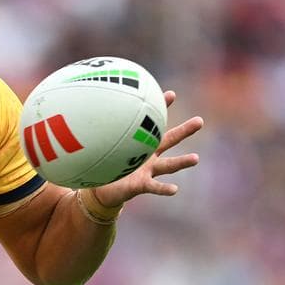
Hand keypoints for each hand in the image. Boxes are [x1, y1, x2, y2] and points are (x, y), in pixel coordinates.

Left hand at [89, 90, 202, 209]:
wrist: (100, 190)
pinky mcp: (140, 186)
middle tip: (200, 121)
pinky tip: (175, 189)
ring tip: (196, 159)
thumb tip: (84, 104)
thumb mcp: (100, 144)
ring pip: (168, 165)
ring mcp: (147, 172)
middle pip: (169, 141)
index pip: (153, 124)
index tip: (170, 94)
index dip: (161, 109)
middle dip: (184, 131)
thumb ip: (97, 129)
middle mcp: (148, 157)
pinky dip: (164, 189)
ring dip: (181, 162)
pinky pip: (154, 187)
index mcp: (141, 144)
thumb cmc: (104, 166)